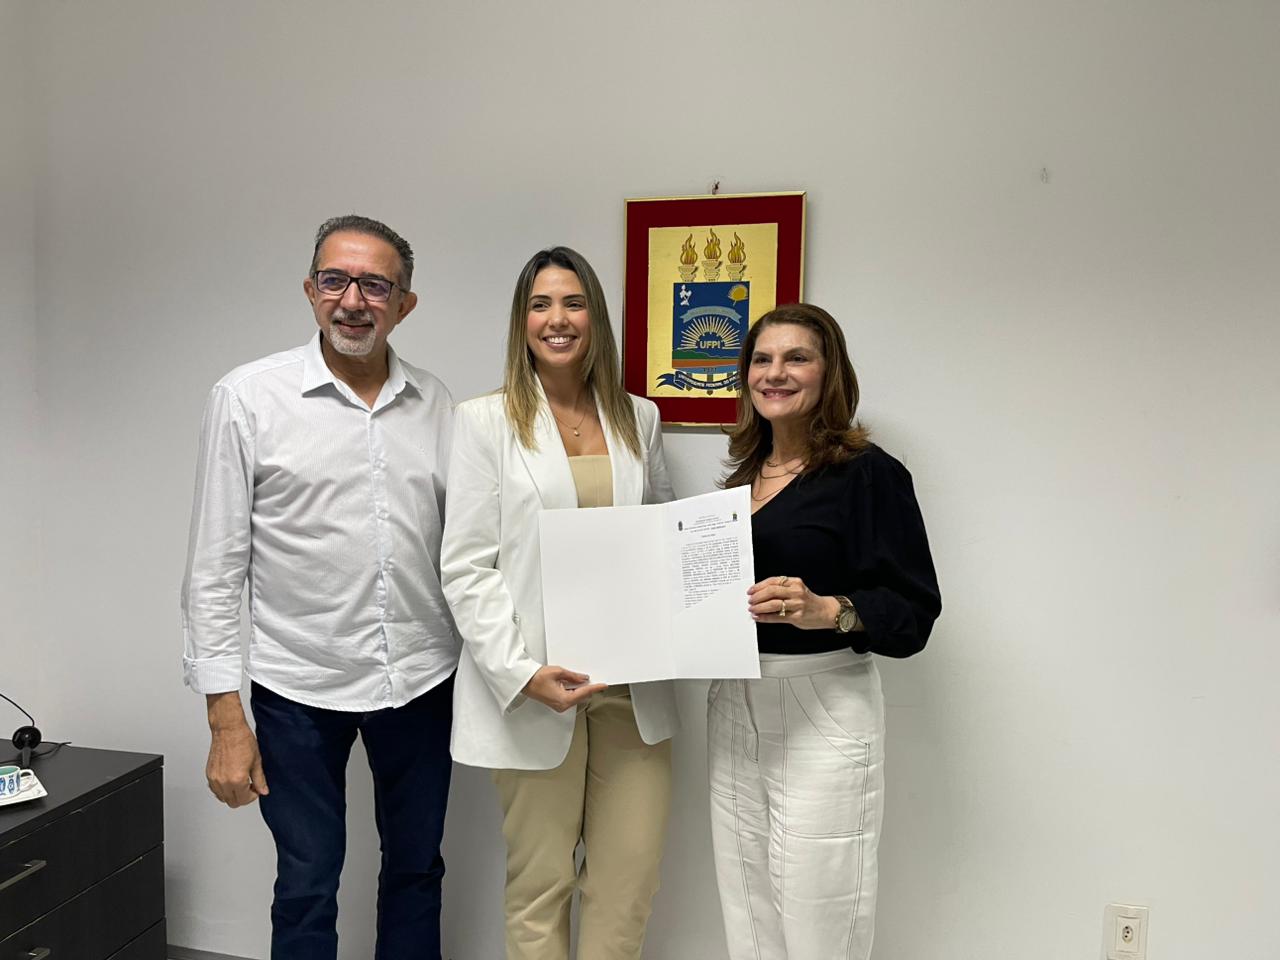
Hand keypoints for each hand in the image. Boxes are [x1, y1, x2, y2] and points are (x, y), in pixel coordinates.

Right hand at [204, 692, 267, 807]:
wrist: (228, 729)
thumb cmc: (242, 740)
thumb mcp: (256, 761)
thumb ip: (259, 779)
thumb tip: (263, 790)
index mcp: (237, 779)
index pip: (244, 799)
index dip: (252, 796)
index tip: (256, 790)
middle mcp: (223, 781)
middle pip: (232, 802)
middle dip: (243, 797)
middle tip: (250, 787)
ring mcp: (214, 779)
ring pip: (222, 798)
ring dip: (232, 794)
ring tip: (241, 783)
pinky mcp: (209, 774)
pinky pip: (215, 790)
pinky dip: (223, 789)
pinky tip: (231, 780)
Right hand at [522, 665, 606, 712]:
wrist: (525, 682)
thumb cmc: (536, 678)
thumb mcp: (558, 672)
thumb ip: (573, 676)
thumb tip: (584, 678)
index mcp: (564, 699)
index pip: (584, 693)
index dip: (595, 688)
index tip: (603, 686)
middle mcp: (562, 706)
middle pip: (581, 696)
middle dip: (587, 688)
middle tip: (594, 680)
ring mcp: (559, 706)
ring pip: (576, 697)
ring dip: (579, 689)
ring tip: (579, 679)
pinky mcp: (557, 703)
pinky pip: (570, 697)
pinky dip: (573, 691)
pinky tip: (573, 683)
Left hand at [748, 575, 838, 630]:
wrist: (826, 611)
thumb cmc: (809, 601)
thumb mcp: (798, 589)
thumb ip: (782, 589)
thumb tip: (760, 593)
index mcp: (795, 582)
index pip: (773, 581)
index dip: (759, 585)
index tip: (751, 590)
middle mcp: (796, 592)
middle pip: (772, 591)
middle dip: (757, 596)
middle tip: (750, 600)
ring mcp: (797, 604)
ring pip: (773, 604)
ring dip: (759, 607)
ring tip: (752, 609)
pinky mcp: (797, 616)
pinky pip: (777, 617)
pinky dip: (765, 617)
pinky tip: (759, 617)